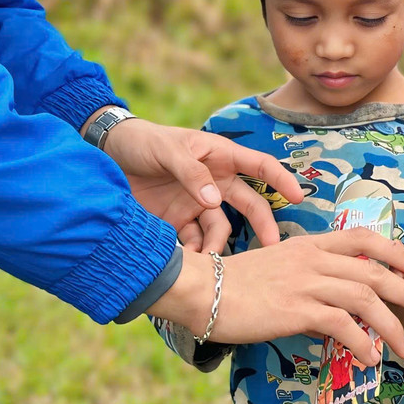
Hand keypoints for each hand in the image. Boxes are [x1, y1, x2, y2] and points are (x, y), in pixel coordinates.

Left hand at [95, 117, 303, 251]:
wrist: (105, 157)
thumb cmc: (143, 142)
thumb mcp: (169, 151)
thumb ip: (192, 174)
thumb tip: (215, 200)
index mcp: (219, 156)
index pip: (259, 166)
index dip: (280, 180)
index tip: (297, 198)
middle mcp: (214, 182)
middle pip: (248, 204)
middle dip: (262, 225)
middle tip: (271, 248)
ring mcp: (197, 203)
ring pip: (221, 229)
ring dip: (219, 245)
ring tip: (210, 261)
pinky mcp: (177, 222)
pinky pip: (196, 241)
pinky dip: (196, 253)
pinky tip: (190, 262)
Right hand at [150, 228, 403, 364]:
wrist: (201, 289)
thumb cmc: (233, 283)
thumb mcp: (276, 267)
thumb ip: (306, 276)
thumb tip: (328, 303)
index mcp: (309, 244)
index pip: (361, 238)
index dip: (392, 250)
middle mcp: (313, 259)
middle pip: (373, 271)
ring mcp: (306, 282)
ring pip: (364, 298)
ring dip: (391, 325)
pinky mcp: (296, 309)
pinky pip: (341, 325)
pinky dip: (362, 342)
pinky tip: (371, 357)